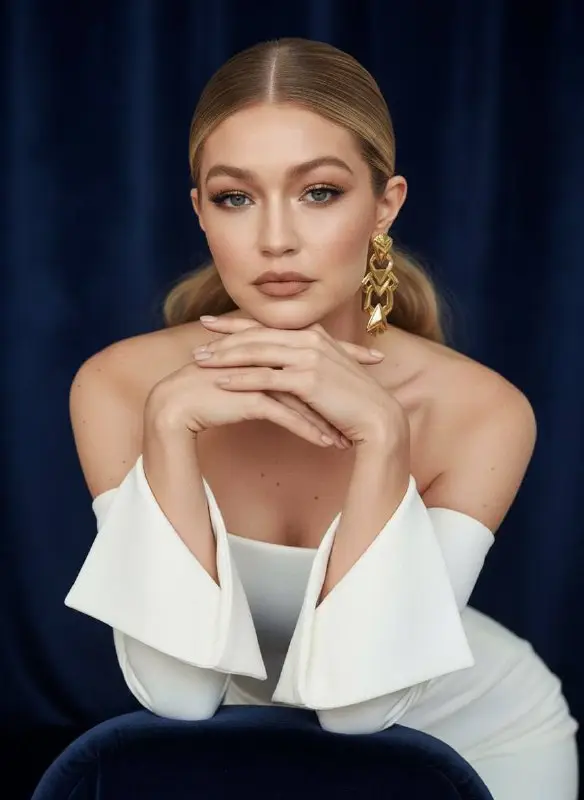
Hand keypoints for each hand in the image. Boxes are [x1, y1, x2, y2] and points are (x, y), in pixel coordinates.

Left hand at [195, 316, 406, 445]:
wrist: (378, 418)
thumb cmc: (352, 402)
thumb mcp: (327, 375)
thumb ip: (305, 364)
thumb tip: (281, 367)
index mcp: (314, 334)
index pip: (266, 325)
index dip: (235, 324)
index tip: (209, 323)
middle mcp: (310, 339)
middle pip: (257, 335)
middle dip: (223, 340)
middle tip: (197, 346)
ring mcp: (310, 357)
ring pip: (258, 353)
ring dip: (226, 357)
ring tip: (201, 363)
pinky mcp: (308, 379)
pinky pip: (267, 377)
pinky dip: (242, 379)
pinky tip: (222, 383)